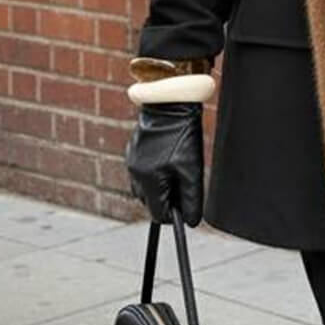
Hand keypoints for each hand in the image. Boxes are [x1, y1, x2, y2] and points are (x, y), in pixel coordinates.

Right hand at [124, 102, 204, 225]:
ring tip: (179, 168)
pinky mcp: (134, 150)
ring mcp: (132, 161)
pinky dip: (157, 171)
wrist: (170, 103)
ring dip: (163, 185)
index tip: (188, 208)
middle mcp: (135, 173)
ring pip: (147, 187)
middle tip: (187, 184)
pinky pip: (144, 171)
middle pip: (151, 202)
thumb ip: (191, 198)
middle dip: (169, 199)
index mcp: (147, 181)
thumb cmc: (182, 135)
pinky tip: (170, 158)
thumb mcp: (192, 169)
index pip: (158, 214)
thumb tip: (191, 222)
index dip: (175, 215)